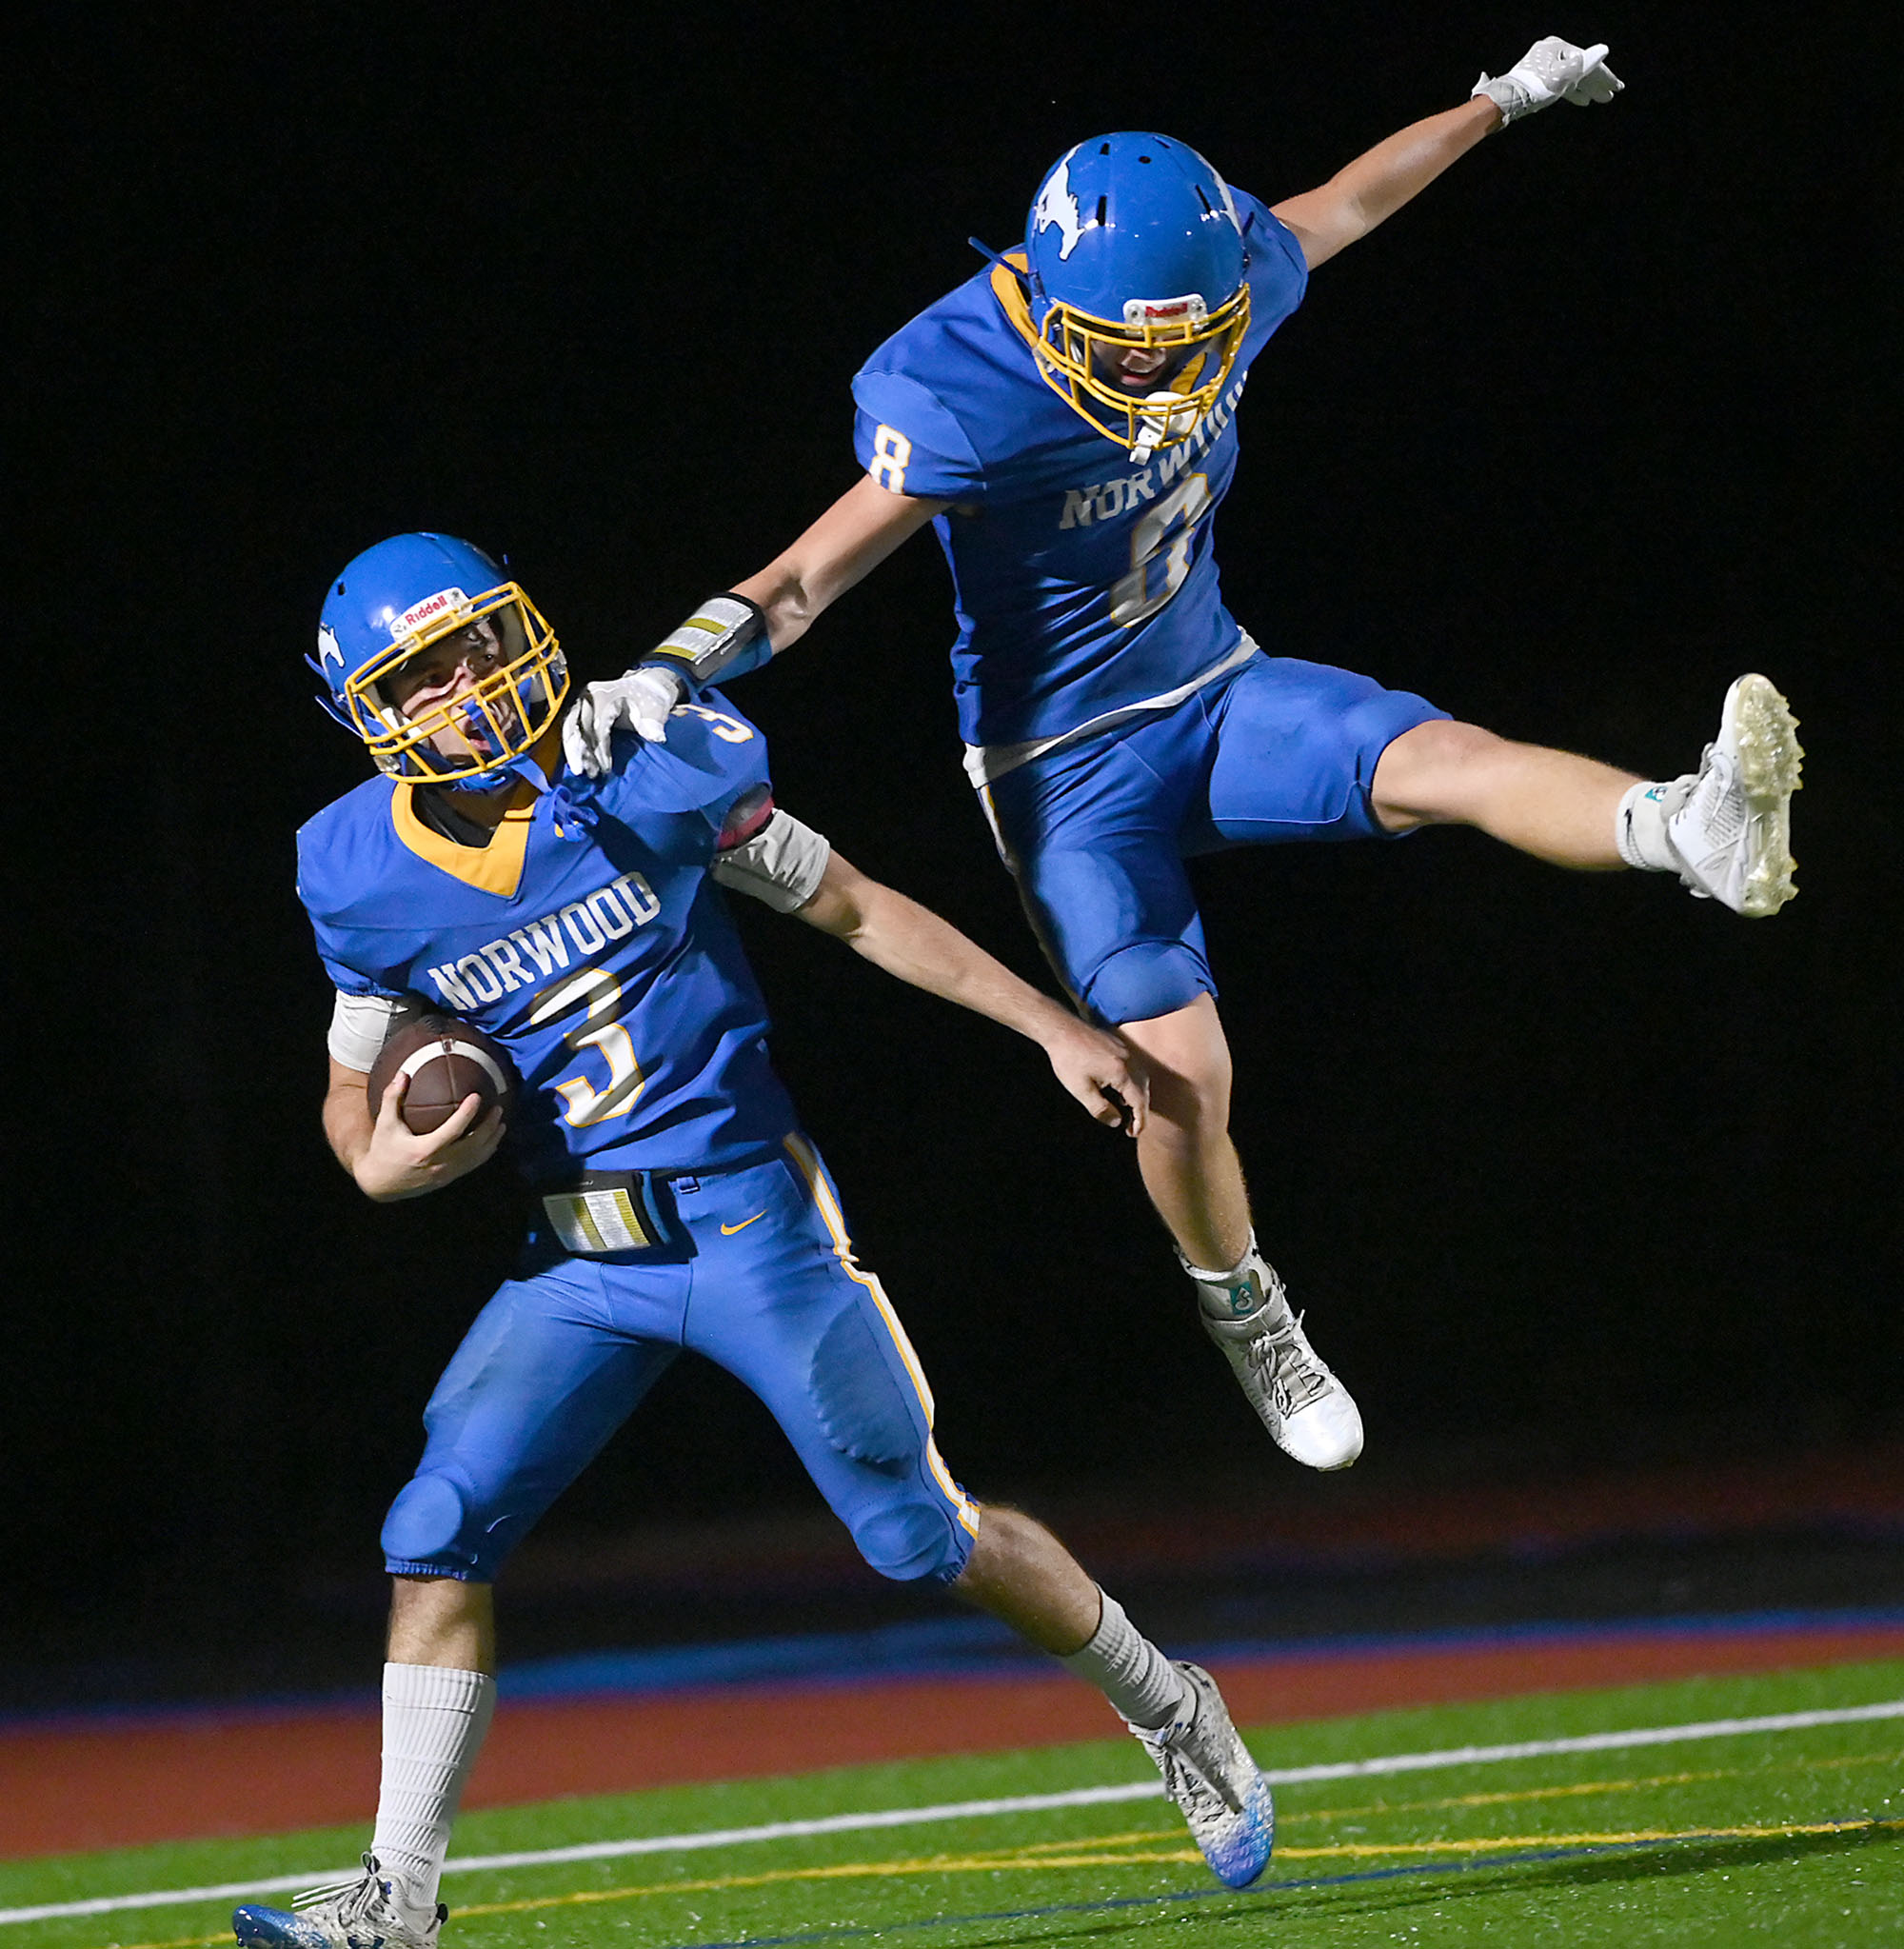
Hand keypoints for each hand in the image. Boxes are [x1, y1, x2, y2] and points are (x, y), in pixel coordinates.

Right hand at [355, 1075, 505, 1200]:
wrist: (380, 1184)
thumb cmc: (383, 1150)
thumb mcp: (385, 1124)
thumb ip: (392, 1098)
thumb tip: (402, 1073)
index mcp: (425, 1149)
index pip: (454, 1130)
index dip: (467, 1113)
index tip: (477, 1096)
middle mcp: (439, 1164)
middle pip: (473, 1144)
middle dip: (489, 1126)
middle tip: (498, 1109)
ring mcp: (446, 1174)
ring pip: (476, 1157)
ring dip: (492, 1140)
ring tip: (502, 1124)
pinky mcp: (448, 1179)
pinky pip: (472, 1165)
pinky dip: (484, 1153)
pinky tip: (491, 1142)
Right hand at [560, 664, 688, 778]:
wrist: (645, 687)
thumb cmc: (649, 699)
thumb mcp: (655, 710)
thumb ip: (653, 724)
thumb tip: (657, 737)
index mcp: (605, 696)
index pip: (598, 727)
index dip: (601, 749)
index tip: (606, 768)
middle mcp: (589, 697)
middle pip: (578, 727)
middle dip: (580, 753)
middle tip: (585, 773)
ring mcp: (582, 701)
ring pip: (571, 728)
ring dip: (574, 751)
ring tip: (582, 771)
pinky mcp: (580, 708)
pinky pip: (572, 728)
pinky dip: (574, 745)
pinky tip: (579, 761)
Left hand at [1043, 1018, 1148, 1136]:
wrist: (1061, 1029)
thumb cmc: (1067, 1059)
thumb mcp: (1080, 1090)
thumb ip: (1100, 1109)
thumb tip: (1117, 1122)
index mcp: (1121, 1072)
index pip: (1140, 1102)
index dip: (1140, 1120)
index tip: (1134, 1133)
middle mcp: (1129, 1060)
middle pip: (1144, 1091)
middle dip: (1140, 1111)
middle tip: (1131, 1127)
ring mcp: (1126, 1051)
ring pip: (1141, 1079)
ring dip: (1138, 1097)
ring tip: (1127, 1111)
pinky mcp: (1120, 1046)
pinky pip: (1135, 1068)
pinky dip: (1133, 1083)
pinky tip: (1120, 1090)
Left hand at [1474, 37, 1621, 125]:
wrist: (1507, 100)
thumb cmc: (1535, 87)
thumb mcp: (1565, 76)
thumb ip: (1586, 64)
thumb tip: (1603, 50)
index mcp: (1558, 47)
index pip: (1587, 61)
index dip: (1604, 76)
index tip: (1616, 87)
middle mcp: (1550, 52)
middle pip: (1579, 68)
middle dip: (1596, 83)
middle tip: (1610, 95)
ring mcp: (1542, 65)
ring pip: (1570, 77)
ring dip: (1585, 88)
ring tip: (1599, 99)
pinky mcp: (1536, 79)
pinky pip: (1559, 83)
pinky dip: (1571, 91)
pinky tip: (1581, 99)